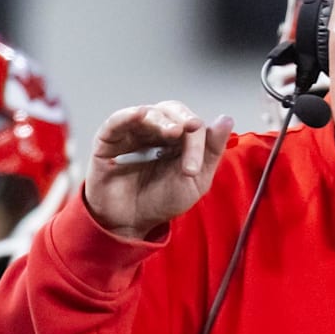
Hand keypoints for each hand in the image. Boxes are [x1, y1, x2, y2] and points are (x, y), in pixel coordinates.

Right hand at [85, 102, 233, 239]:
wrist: (132, 222)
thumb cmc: (162, 200)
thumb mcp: (196, 180)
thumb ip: (212, 150)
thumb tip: (226, 119)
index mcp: (181, 139)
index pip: (194, 126)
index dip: (198, 140)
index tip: (193, 168)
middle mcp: (157, 131)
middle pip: (173, 111)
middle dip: (184, 121)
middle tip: (190, 130)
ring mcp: (133, 133)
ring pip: (149, 113)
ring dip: (162, 119)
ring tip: (173, 132)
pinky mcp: (109, 139)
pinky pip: (117, 120)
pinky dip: (128, 115)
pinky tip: (140, 114)